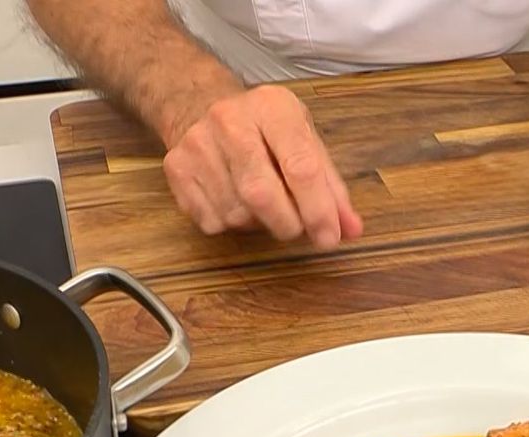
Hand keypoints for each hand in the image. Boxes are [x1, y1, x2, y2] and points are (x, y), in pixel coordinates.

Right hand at [161, 85, 362, 248]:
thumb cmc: (262, 129)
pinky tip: (234, 201)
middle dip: (287, 224)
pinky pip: (212, 221)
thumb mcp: (303, 140)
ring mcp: (198, 145)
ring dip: (258, 224)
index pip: (300, 165)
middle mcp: (230, 120)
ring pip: (236, 213)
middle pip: (262, 194)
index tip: (330, 237)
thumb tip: (350, 229)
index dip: (318, 210)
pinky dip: (231, 224)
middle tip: (295, 229)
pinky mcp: (177, 170)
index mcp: (272, 107)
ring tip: (262, 205)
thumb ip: (329, 185)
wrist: (198, 106)